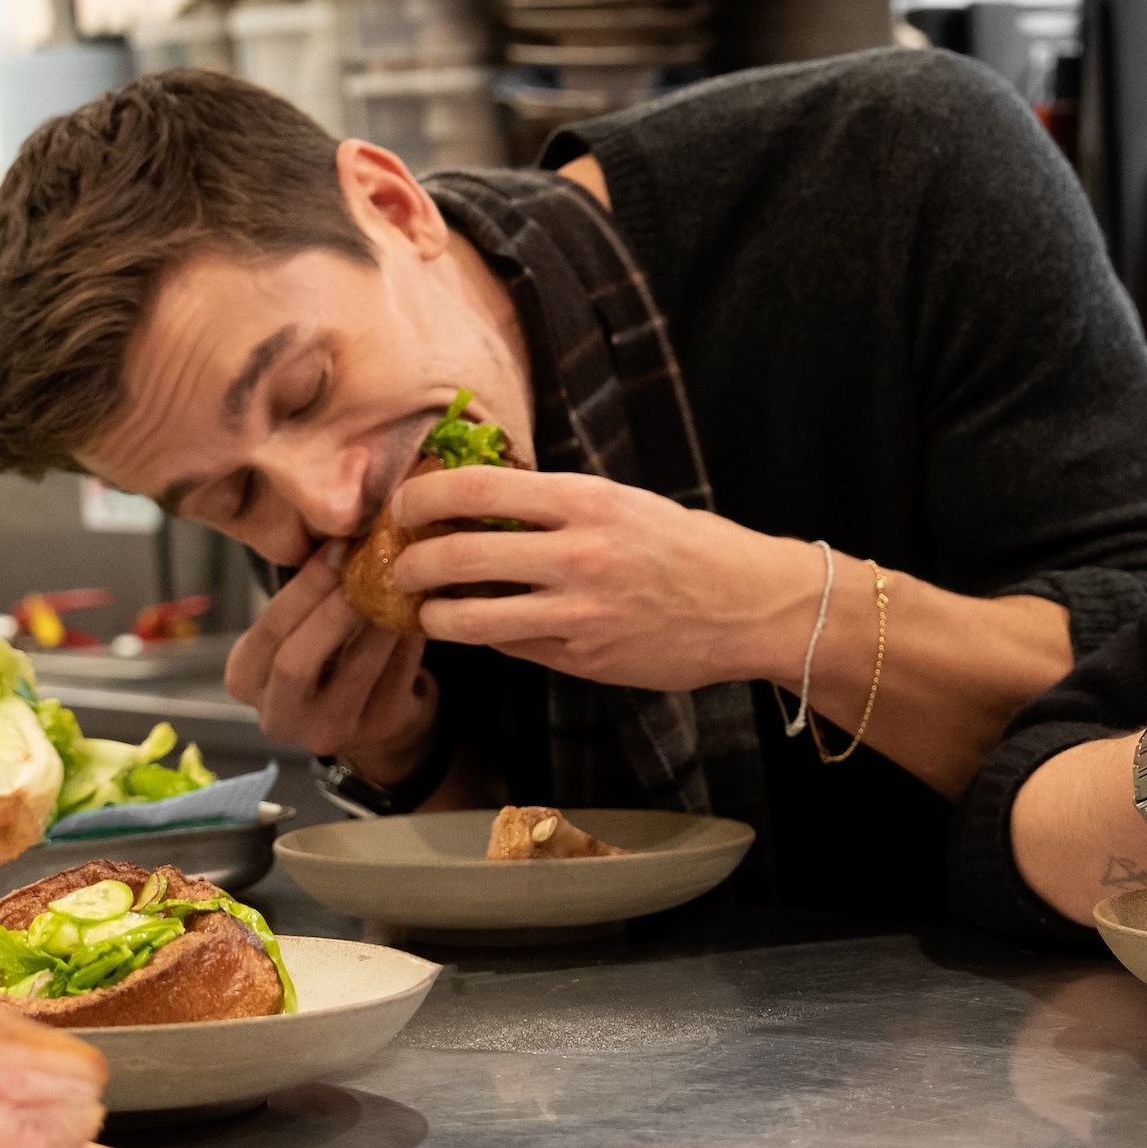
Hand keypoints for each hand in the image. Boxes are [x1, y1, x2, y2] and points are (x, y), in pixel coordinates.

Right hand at [223, 545, 435, 778]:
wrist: (368, 710)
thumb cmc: (325, 654)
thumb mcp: (298, 628)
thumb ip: (307, 594)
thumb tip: (343, 537)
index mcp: (246, 679)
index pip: (269, 630)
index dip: (304, 588)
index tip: (336, 549)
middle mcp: (279, 715)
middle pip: (297, 661)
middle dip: (332, 611)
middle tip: (364, 569)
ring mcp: (328, 731)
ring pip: (355, 669)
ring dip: (378, 619)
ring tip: (398, 581)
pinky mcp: (378, 730)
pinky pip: (397, 676)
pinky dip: (409, 638)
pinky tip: (419, 609)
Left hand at [383, 466, 819, 692]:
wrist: (748, 606)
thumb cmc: (684, 546)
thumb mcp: (622, 502)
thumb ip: (554, 503)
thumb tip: (476, 501)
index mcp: (585, 501)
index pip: (477, 488)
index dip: (424, 496)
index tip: (404, 505)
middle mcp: (577, 555)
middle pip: (458, 555)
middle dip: (411, 563)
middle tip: (398, 567)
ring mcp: (578, 614)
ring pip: (470, 618)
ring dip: (433, 616)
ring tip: (426, 612)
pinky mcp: (583, 659)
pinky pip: (512, 647)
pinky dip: (488, 638)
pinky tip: (486, 629)